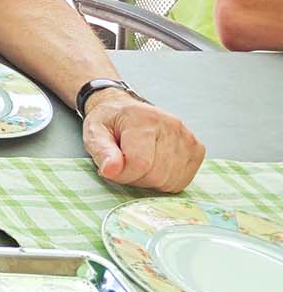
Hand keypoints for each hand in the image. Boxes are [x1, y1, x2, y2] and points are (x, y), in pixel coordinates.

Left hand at [82, 91, 204, 191]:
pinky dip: (166, 181)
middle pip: (157, 176)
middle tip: (125, 165)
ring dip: (151, 181)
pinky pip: (182, 181)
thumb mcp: (94, 132)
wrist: (126, 109)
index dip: (122, 174)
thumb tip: (111, 170)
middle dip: (136, 178)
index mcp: (143, 120)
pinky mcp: (197, 148)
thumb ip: (101, 151)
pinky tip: (155, 166)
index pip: (139, 164)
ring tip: (139, 163)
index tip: (112, 168)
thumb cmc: (110, 122)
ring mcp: (187, 137)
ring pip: (170, 181)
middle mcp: (170, 126)